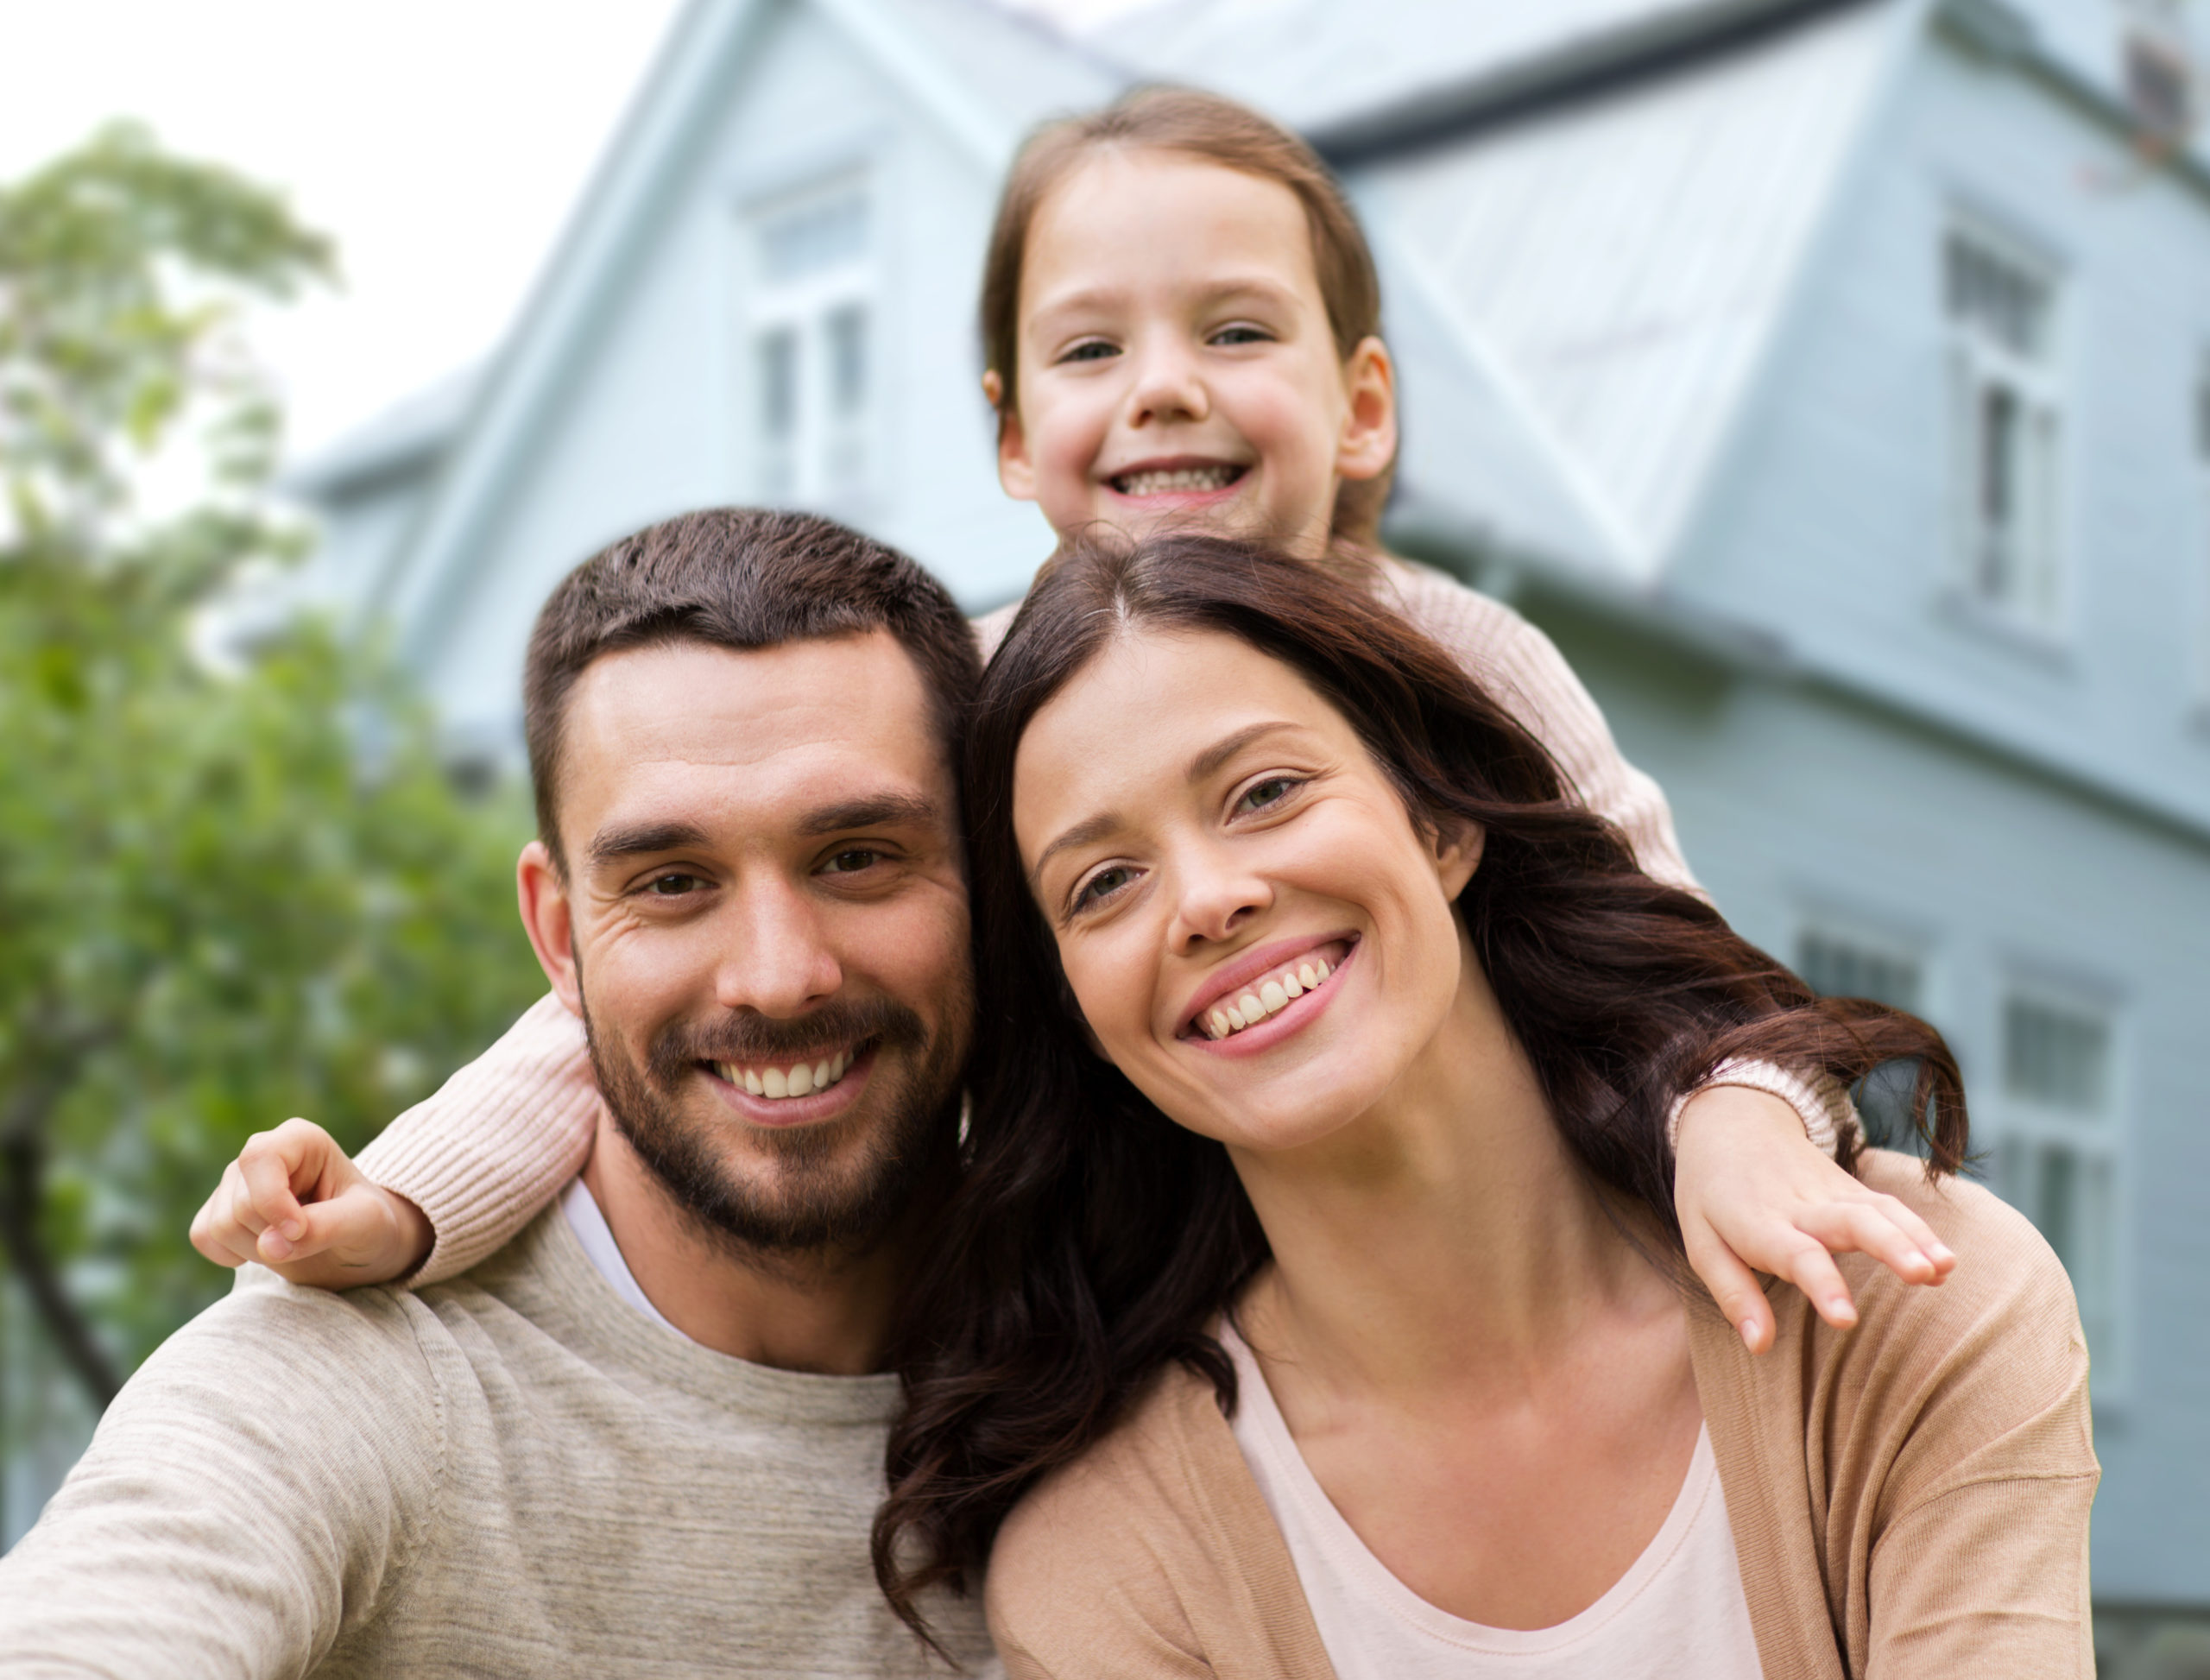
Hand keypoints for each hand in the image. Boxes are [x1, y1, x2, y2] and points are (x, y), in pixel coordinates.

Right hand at [188, 1118, 432, 1287]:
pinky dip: (231, 1255)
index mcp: (301, 1139)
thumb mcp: (365, 1225)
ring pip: (219, 1225)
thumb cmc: (370, 1226)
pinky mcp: (218, 1207)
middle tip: (310, 1239)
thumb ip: (324, 1229)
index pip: (260, 1158)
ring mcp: (236, 1180)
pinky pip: (202, 1236)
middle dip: (272, 1236)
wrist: (359, 1244)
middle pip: (240, 1204)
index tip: (299, 1231)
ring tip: (293, 1243)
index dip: (271, 1201)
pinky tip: (266, 1251)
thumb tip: (268, 1246)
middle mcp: (263, 1152)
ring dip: (257, 1251)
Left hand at [1674, 1086, 1955, 1352]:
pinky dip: (1919, 1230)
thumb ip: (1734, 1296)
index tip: (1847, 1319)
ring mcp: (1830, 1192)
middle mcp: (1801, 1205)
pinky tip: (1945, 1262)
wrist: (1730, 1121)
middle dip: (1889, 1246)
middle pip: (1851, 1221)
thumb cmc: (1711, 1195)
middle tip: (1922, 1274)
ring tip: (1945, 1269)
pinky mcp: (1849, 1187)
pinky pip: (1888, 1207)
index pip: (1796, 1255)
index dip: (1822, 1285)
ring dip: (1916, 1237)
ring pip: (1879, 1210)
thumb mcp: (1703, 1244)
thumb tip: (1760, 1346)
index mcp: (1759, 1223)